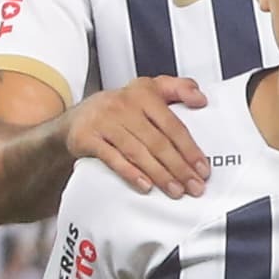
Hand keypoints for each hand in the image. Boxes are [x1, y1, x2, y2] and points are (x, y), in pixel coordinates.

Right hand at [65, 76, 210, 198]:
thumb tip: (201, 98)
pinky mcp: (87, 137)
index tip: (202, 168)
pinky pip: (112, 158)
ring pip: (138, 152)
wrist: (76, 118)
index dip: (190, 149)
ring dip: (160, 174)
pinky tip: (145, 185)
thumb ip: (179, 88)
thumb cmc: (119, 108)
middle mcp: (124, 106)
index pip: (173, 125)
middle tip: (194, 186)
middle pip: (158, 142)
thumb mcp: (149, 89)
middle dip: (179, 168)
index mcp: (144, 94)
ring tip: (175, 190)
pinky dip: (130, 173)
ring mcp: (104, 122)